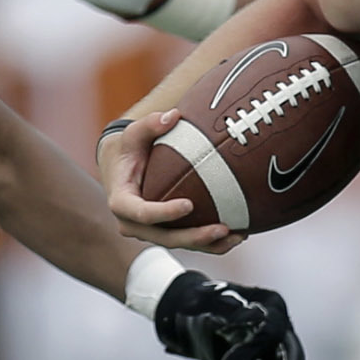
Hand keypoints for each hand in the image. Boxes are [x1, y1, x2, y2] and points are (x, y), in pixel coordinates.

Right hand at [101, 110, 239, 252]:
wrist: (122, 167)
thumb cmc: (129, 148)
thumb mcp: (133, 134)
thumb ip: (150, 124)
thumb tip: (173, 115)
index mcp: (122, 203)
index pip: (142, 213)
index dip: (165, 213)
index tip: (189, 205)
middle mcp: (133, 224)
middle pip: (165, 237)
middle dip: (195, 237)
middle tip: (222, 228)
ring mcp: (150, 232)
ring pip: (180, 243)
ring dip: (210, 244)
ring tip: (238, 236)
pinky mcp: (165, 233)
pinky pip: (189, 242)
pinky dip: (213, 243)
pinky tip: (238, 235)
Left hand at [152, 272, 307, 359]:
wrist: (192, 313)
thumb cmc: (199, 302)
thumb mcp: (205, 301)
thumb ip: (223, 309)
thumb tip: (244, 318)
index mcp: (269, 305)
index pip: (272, 330)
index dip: (252, 348)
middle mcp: (278, 327)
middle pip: (292, 355)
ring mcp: (272, 349)